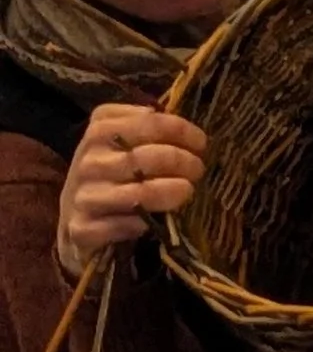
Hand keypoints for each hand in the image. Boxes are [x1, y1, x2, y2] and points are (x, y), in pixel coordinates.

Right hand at [57, 101, 205, 268]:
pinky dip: (145, 223)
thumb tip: (181, 124)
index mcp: (100, 129)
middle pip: (150, 157)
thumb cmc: (111, 172)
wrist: (73, 217)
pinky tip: (154, 222)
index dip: (182, 131)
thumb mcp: (122, 141)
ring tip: (187, 191)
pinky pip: (125, 224)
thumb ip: (149, 127)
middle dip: (184, 163)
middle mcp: (88, 159)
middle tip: (198, 170)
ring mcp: (83, 195)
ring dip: (173, 192)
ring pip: (141, 193)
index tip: (200, 143)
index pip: (151, 122)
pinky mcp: (82, 228)